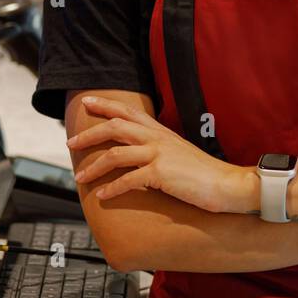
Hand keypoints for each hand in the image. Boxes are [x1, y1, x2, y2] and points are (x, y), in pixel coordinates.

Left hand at [67, 96, 252, 212]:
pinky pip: (128, 180)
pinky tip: (102, 196)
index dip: (105, 105)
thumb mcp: (178, 152)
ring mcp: (158, 154)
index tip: (87, 101)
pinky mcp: (160, 174)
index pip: (127, 112)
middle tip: (71, 141)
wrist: (226, 184)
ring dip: (93, 166)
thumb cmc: (203, 172)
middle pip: (114, 128)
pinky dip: (112, 188)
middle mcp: (157, 138)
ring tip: (80, 177)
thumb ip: (159, 147)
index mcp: (160, 131)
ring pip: (115, 154)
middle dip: (89, 134)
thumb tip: (140, 152)